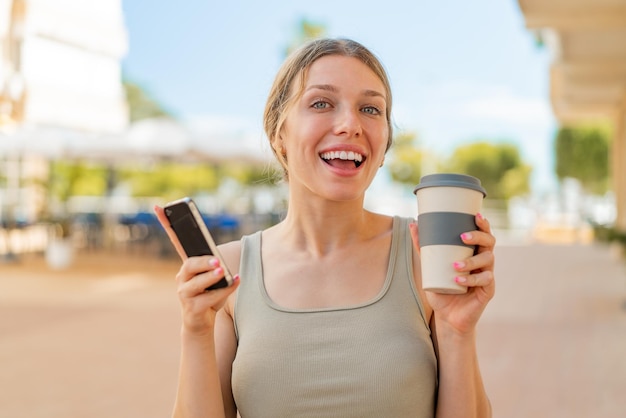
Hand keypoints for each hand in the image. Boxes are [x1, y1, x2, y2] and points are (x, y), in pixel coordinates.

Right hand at [154, 205, 238, 334]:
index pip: (176, 242)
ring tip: (222, 271)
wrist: (201, 324)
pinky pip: (210, 298)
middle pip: (189, 265)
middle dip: (202, 262)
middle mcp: (181, 278)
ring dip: (211, 277)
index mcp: (187, 267)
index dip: (166, 224)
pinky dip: (226, 290)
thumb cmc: (207, 296)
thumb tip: (221, 263)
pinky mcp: (192, 309)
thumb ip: (215, 268)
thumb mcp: (212, 279)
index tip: (159, 206)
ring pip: (196, 283)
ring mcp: (184, 294)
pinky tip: (237, 281)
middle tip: (217, 261)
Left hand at [410, 213, 494, 335]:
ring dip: (471, 260)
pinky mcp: (488, 290)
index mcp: (474, 252)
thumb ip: (423, 247)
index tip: (476, 215)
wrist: (447, 316)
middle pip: (490, 242)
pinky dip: (471, 278)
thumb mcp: (429, 267)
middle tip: (462, 236)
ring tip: (454, 266)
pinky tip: (458, 279)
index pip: (483, 234)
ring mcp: (487, 275)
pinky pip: (484, 280)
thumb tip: (413, 224)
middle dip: (478, 237)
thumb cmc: (441, 288)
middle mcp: (483, 261)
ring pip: (488, 260)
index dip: (483, 224)